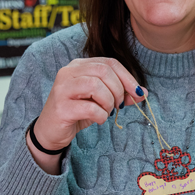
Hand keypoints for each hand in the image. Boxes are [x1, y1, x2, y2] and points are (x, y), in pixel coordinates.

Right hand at [31, 57, 145, 154]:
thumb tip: (143, 92)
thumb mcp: (101, 100)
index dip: (128, 77)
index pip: (109, 63)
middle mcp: (68, 72)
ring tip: (106, 112)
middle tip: (118, 106)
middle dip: (118, 90)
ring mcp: (62, 89)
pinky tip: (98, 119)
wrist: (51, 131)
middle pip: (104, 71)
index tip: (138, 93)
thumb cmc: (77, 112)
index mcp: (79, 65)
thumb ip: (120, 93)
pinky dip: (101, 115)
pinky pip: (90, 108)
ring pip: (96, 86)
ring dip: (108, 102)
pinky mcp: (61, 107)